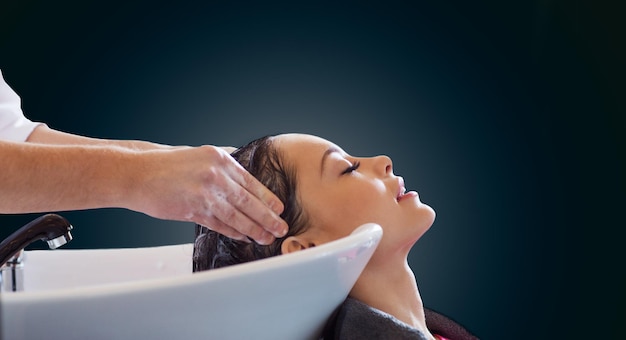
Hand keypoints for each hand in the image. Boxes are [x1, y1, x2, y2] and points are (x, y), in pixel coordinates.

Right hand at [129, 145, 287, 243]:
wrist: (137, 173)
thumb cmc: (167, 164)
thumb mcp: (199, 153)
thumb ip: (224, 160)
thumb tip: (245, 165)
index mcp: (219, 159)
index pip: (251, 182)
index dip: (268, 198)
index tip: (280, 209)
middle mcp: (215, 175)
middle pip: (248, 201)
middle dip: (267, 217)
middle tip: (281, 228)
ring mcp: (204, 194)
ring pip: (236, 216)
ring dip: (254, 229)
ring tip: (266, 238)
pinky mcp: (192, 210)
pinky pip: (219, 224)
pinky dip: (234, 232)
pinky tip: (244, 237)